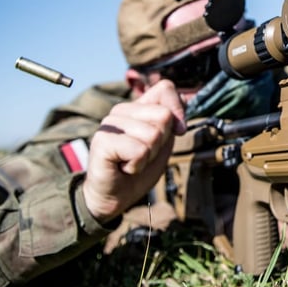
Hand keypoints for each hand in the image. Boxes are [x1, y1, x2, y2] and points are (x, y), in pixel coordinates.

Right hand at [82, 80, 186, 222]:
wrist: (116, 197)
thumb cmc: (138, 169)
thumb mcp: (163, 142)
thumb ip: (172, 120)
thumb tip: (185, 97)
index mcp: (137, 107)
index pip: (165, 88)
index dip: (177, 111)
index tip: (175, 132)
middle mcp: (121, 111)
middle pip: (164, 115)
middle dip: (161, 142)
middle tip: (143, 154)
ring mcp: (109, 124)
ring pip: (153, 135)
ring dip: (148, 156)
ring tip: (132, 161)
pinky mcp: (102, 141)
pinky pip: (139, 150)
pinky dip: (137, 165)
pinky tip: (124, 167)